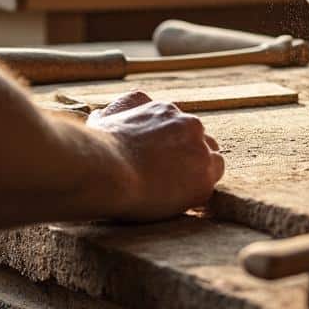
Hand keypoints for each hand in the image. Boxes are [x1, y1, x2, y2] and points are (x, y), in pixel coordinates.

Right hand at [87, 91, 224, 220]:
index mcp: (163, 109)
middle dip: (188, 156)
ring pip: (211, 158)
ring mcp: (199, 148)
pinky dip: (199, 189)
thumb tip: (107, 119)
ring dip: (197, 172)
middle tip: (170, 176)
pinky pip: (212, 181)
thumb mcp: (104, 118)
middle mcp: (186, 122)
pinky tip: (180, 198)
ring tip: (176, 189)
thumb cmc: (97, 149)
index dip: (170, 145)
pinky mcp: (205, 174)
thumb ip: (115, 116)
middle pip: (199, 139)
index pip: (178, 125)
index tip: (159, 159)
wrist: (105, 169)